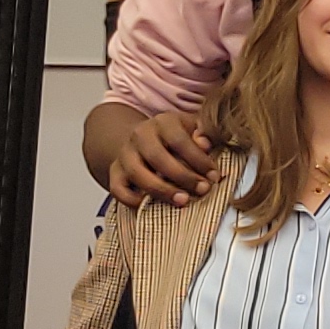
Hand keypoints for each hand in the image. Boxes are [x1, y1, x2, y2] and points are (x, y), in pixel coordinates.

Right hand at [94, 105, 222, 208]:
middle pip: (157, 157)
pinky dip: (132, 200)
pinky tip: (151, 206)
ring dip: (162, 190)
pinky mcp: (115, 172)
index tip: (214, 175)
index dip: (198, 159)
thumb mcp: (193, 130)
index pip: (179, 139)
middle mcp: (140, 135)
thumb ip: (203, 135)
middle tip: (202, 190)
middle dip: (183, 177)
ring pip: (137, 173)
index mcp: (163, 122)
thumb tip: (205, 143)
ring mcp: (125, 154)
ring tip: (182, 200)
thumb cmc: (177, 138)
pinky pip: (118, 188)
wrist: (145, 140)